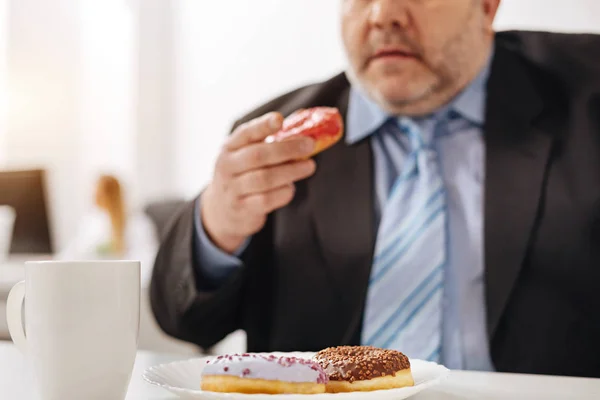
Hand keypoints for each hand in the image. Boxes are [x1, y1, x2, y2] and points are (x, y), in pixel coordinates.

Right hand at [201, 112, 316, 253]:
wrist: (222, 210)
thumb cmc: (244, 175)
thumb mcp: (247, 155)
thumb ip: (271, 141)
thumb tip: (304, 122)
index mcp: (230, 147)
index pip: (245, 133)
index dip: (262, 125)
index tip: (279, 119)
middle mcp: (227, 166)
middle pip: (258, 155)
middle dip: (287, 149)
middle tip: (309, 145)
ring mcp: (232, 189)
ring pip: (264, 178)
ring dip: (291, 171)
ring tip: (309, 166)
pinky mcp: (241, 208)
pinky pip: (266, 200)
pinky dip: (283, 192)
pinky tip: (291, 187)